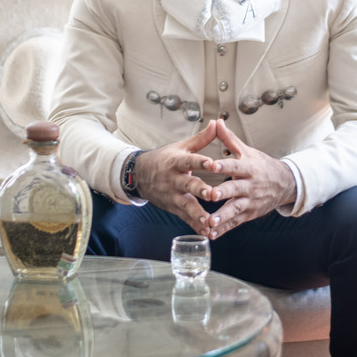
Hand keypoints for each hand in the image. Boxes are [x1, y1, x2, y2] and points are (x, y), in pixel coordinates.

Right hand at [133, 120, 216, 234]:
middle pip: (188, 184)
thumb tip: (217, 123)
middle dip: (200, 190)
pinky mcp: (173, 207)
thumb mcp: (181, 147)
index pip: (189, 160)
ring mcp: (172, 195)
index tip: (213, 163)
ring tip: (209, 221)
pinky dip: (195, 226)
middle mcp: (174, 179)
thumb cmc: (164, 159)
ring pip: (186, 205)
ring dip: (198, 213)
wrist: (139, 175)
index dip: (201, 161)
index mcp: (176, 162)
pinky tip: (207, 233)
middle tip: (212, 194)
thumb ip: (201, 138)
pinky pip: (185, 218)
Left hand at [202, 119, 296, 239]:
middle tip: (211, 195)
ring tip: (209, 222)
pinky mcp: (249, 214)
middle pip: (236, 189)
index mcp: (249, 167)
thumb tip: (216, 121)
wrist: (285, 184)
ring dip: (222, 217)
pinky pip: (235, 222)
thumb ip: (229, 138)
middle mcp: (250, 185)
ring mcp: (250, 201)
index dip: (224, 165)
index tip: (211, 165)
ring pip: (235, 209)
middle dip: (223, 193)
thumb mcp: (247, 151)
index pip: (236, 165)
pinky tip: (211, 234)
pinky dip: (224, 229)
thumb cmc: (261, 165)